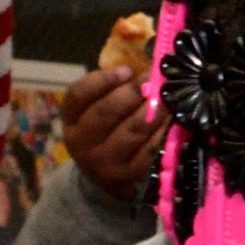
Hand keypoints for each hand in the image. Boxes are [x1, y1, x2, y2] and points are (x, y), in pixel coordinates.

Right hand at [61, 66, 164, 206]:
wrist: (105, 177)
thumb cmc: (105, 133)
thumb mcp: (95, 112)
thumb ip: (111, 90)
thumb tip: (142, 67)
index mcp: (71, 120)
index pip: (78, 95)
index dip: (102, 80)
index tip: (126, 70)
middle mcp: (82, 142)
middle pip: (106, 112)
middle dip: (133, 92)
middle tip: (153, 80)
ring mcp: (104, 162)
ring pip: (131, 130)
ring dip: (153, 110)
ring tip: (167, 97)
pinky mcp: (128, 177)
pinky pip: (150, 150)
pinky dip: (163, 133)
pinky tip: (173, 120)